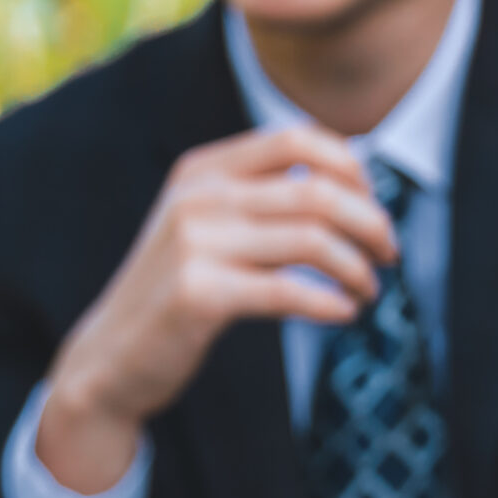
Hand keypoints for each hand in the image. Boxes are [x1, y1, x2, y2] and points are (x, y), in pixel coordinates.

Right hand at [38, 124, 397, 493]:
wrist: (109, 358)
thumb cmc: (171, 294)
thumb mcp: (203, 228)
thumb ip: (258, 200)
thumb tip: (352, 186)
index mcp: (200, 171)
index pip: (295, 139)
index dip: (349, 166)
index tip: (370, 202)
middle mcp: (195, 199)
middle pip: (316, 192)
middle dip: (369, 223)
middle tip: (388, 253)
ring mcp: (193, 245)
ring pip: (311, 240)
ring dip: (356, 267)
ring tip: (367, 290)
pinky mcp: (198, 295)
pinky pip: (289, 291)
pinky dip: (330, 302)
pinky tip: (343, 313)